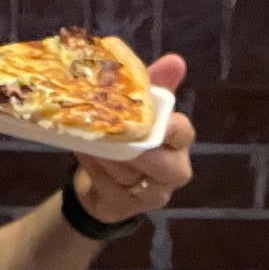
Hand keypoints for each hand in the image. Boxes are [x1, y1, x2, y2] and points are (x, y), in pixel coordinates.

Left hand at [72, 54, 194, 224]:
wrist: (104, 180)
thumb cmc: (128, 138)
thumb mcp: (139, 108)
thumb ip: (154, 85)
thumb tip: (175, 60)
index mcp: (179, 142)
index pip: (183, 133)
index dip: (170, 127)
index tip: (151, 121)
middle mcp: (174, 170)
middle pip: (161, 163)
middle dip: (134, 149)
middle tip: (112, 134)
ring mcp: (154, 194)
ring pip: (131, 174)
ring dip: (107, 156)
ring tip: (88, 138)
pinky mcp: (131, 209)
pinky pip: (111, 188)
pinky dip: (95, 169)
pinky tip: (85, 155)